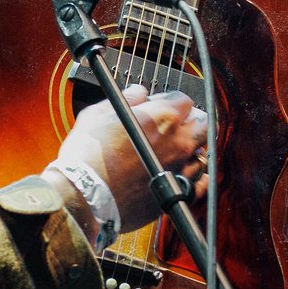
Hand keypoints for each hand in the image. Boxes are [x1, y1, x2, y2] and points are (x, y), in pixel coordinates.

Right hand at [52, 84, 209, 232]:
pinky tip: (184, 173)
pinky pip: (200, 183)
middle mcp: (179, 142)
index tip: (159, 106)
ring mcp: (181, 169)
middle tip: (173, 125)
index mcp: (163, 117)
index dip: (169, 101)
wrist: (85, 195)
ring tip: (174, 151)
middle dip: (190, 121)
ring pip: (202, 153)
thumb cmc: (88, 156)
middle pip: (202, 123)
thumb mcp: (99, 114)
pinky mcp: (177, 193)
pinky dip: (196, 176)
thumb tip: (138, 92)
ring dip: (192, 149)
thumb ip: (126, 99)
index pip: (183, 99)